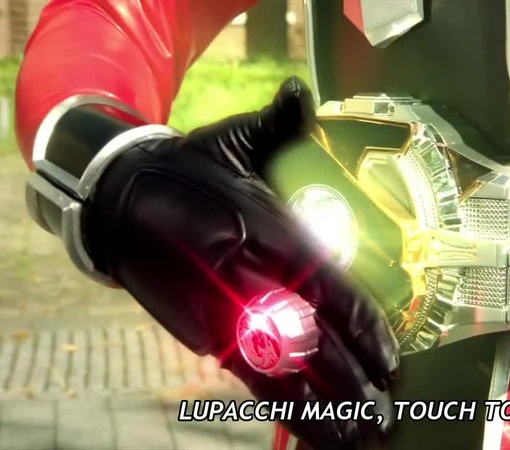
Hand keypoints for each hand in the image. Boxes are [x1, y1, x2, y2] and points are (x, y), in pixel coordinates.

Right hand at [81, 77, 399, 447]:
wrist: (116, 199)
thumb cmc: (187, 168)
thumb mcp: (233, 138)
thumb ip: (280, 124)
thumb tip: (299, 94)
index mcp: (268, 231)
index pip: (332, 289)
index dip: (366, 331)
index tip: (394, 362)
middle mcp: (250, 279)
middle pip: (313, 344)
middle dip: (353, 385)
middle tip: (389, 418)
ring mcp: (224, 313)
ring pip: (282, 374)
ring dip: (322, 412)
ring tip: (359, 441)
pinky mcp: (203, 335)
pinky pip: (249, 380)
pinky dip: (281, 409)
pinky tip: (307, 430)